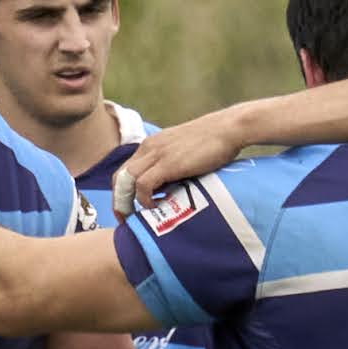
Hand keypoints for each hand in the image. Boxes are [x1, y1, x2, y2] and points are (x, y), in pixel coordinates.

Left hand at [109, 111, 251, 218]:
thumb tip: (167, 190)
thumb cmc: (213, 143)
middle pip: (120, 177)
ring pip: (127, 181)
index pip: (124, 171)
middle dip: (119, 201)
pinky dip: (144, 199)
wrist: (227, 129)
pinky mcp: (168, 163)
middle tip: (125, 219)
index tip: (127, 211)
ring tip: (138, 217)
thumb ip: (172, 167)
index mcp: (151, 145)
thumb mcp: (183, 152)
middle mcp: (149, 147)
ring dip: (128, 202)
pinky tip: (155, 206)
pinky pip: (143, 184)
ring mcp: (157, 154)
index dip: (121, 193)